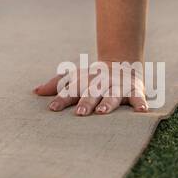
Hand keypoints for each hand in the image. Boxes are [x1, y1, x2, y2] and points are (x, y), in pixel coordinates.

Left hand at [33, 59, 149, 115]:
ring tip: (102, 112)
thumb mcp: (75, 78)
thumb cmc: (92, 78)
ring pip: (112, 96)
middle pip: (91, 94)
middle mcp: (100, 85)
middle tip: (80, 114)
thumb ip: (56, 85)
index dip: (62, 99)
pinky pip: (138, 97)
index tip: (52, 109)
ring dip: (108, 103)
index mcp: (84, 83)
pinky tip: (142, 111)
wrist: (120, 63)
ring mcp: (117, 87)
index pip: (71, 91)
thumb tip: (35, 91)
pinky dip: (140, 103)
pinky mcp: (134, 90)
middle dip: (86, 103)